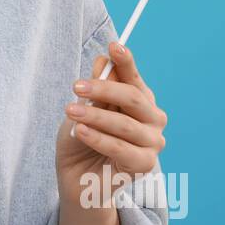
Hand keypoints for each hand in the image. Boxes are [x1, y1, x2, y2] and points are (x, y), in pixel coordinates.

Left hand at [56, 41, 166, 201]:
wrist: (77, 178)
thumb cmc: (82, 139)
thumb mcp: (82, 109)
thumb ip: (96, 88)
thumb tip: (103, 59)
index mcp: (140, 100)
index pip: (134, 78)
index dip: (126, 61)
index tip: (113, 46)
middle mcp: (153, 119)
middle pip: (132, 97)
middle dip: (104, 88)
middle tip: (76, 86)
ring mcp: (153, 142)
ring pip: (125, 124)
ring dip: (95, 116)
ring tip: (71, 111)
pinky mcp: (145, 164)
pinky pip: (120, 148)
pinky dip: (98, 138)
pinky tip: (80, 131)